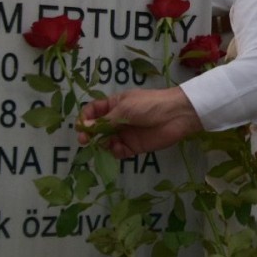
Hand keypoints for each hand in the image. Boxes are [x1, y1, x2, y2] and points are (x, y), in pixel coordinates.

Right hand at [78, 87, 203, 158]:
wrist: (176, 115)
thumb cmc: (149, 105)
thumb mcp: (125, 108)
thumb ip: (105, 120)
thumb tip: (83, 126)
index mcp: (114, 105)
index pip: (93, 112)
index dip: (85, 119)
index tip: (81, 128)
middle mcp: (117, 120)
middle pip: (97, 129)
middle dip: (89, 135)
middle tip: (84, 141)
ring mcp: (125, 134)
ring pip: (106, 142)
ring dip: (103, 145)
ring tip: (108, 144)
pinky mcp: (134, 146)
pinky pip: (119, 152)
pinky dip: (116, 152)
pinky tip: (120, 149)